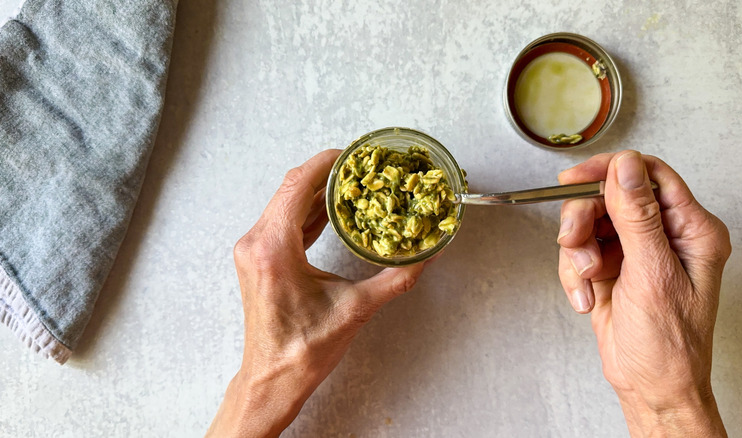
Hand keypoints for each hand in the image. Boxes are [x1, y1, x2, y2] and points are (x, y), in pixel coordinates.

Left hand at [207, 149, 429, 436]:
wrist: (272, 379)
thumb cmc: (303, 351)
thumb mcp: (356, 310)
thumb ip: (396, 279)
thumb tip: (426, 256)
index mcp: (274, 248)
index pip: (297, 185)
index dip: (326, 163)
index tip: (353, 153)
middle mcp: (257, 242)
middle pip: (291, 189)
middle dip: (326, 173)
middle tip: (360, 166)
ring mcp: (254, 250)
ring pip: (286, 203)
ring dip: (317, 191)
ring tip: (352, 183)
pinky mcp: (259, 258)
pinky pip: (283, 221)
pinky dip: (308, 210)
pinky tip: (334, 209)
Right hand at [556, 151, 730, 436]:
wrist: (650, 387)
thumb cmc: (668, 345)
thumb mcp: (653, 276)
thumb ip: (638, 218)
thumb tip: (627, 168)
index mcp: (692, 230)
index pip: (650, 175)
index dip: (611, 170)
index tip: (576, 179)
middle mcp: (665, 235)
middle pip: (610, 198)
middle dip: (585, 220)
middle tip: (573, 240)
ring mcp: (636, 251)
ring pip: (588, 224)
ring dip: (577, 252)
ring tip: (585, 279)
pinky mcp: (611, 267)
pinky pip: (578, 252)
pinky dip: (573, 274)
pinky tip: (585, 297)